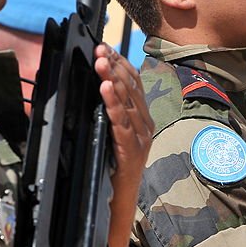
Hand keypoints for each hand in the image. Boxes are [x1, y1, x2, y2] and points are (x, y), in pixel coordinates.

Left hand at [94, 44, 153, 184]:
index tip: (105, 47)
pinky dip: (113, 106)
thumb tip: (99, 84)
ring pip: (127, 103)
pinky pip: (121, 125)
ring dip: (112, 81)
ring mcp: (141, 138)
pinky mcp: (132, 151)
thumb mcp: (114, 132)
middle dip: (114, 66)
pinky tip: (105, 92)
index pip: (134, 83)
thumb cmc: (113, 165)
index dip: (120, 63)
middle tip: (100, 50)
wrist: (120, 199)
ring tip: (101, 64)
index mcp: (143, 117)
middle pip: (131, 89)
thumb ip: (112, 111)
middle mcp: (145, 124)